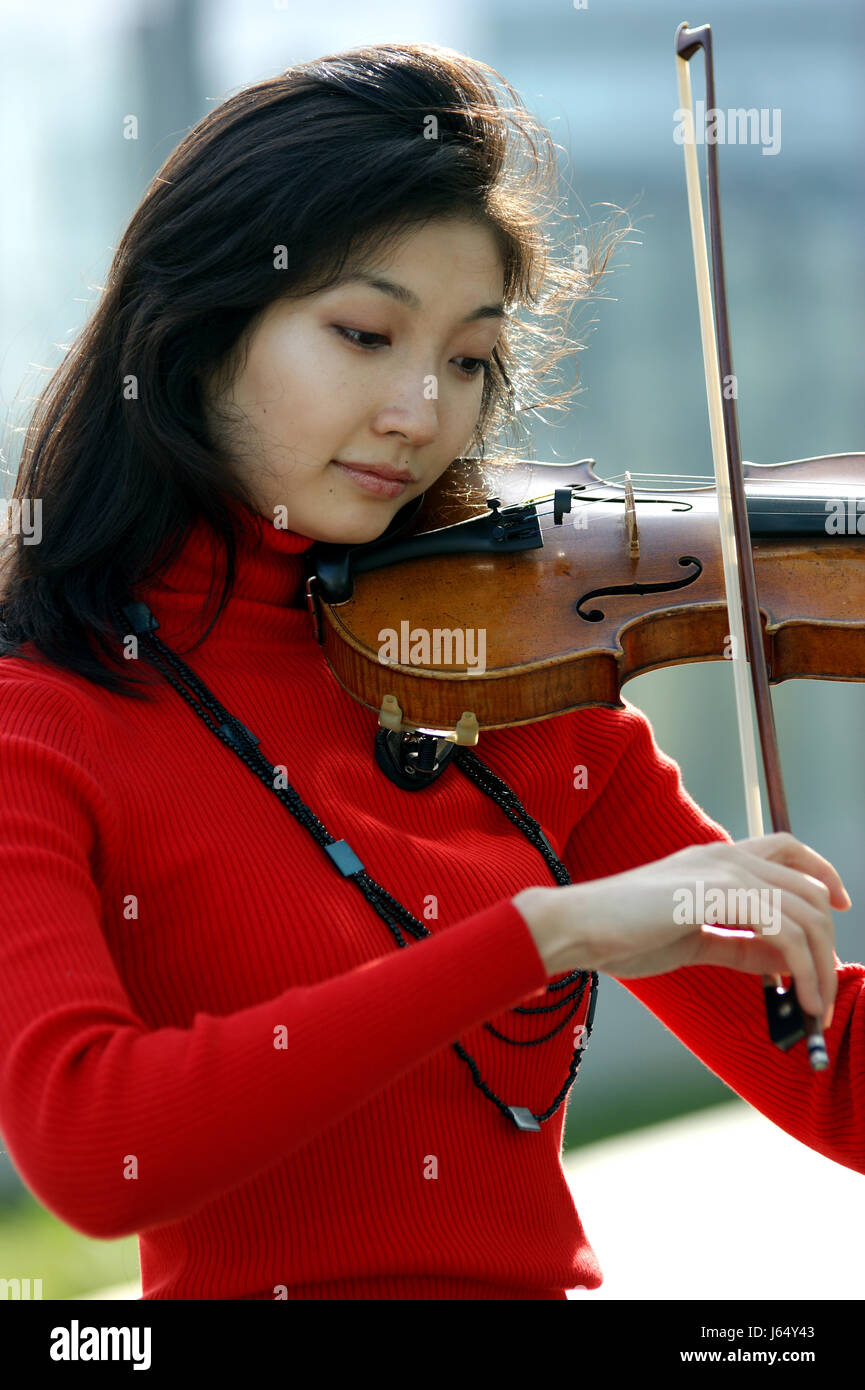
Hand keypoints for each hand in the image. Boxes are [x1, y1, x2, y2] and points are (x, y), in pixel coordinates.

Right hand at [515, 833, 849, 1028]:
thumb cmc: (622, 933)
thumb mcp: (692, 938)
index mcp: (716, 860)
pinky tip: (798, 996)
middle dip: (827, 941)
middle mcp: (726, 858)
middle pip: (807, 888)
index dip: (821, 874)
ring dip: (820, 965)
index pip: (788, 850)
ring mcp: (723, 873)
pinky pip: (784, 933)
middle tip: (825, 985)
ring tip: (816, 1005)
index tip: (838, 906)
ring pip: (804, 913)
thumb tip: (782, 961)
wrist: (579, 927)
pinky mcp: (718, 896)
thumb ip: (738, 945)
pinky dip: (803, 969)